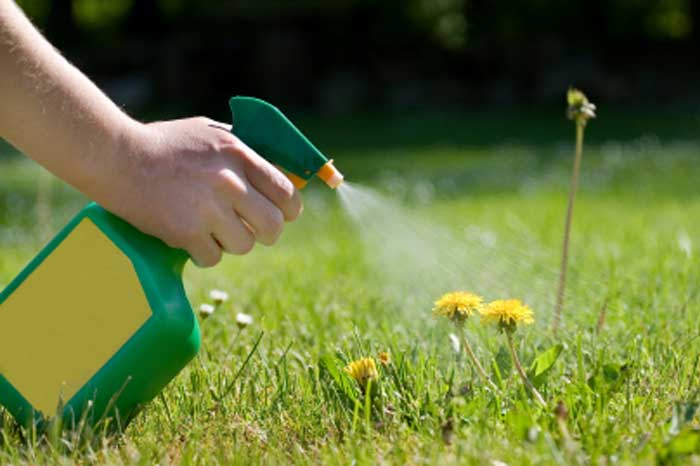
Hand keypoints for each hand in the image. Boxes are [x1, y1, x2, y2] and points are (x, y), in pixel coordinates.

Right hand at [107, 117, 301, 266]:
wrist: (115, 156)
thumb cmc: (163, 144)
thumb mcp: (210, 133)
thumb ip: (243, 150)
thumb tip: (278, 170)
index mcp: (239, 154)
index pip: (286, 191)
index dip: (289, 209)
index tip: (283, 215)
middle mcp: (229, 181)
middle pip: (273, 226)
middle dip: (266, 233)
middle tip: (250, 231)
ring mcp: (208, 208)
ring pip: (244, 245)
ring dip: (231, 243)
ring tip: (211, 230)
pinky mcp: (186, 232)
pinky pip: (213, 258)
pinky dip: (203, 253)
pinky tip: (190, 238)